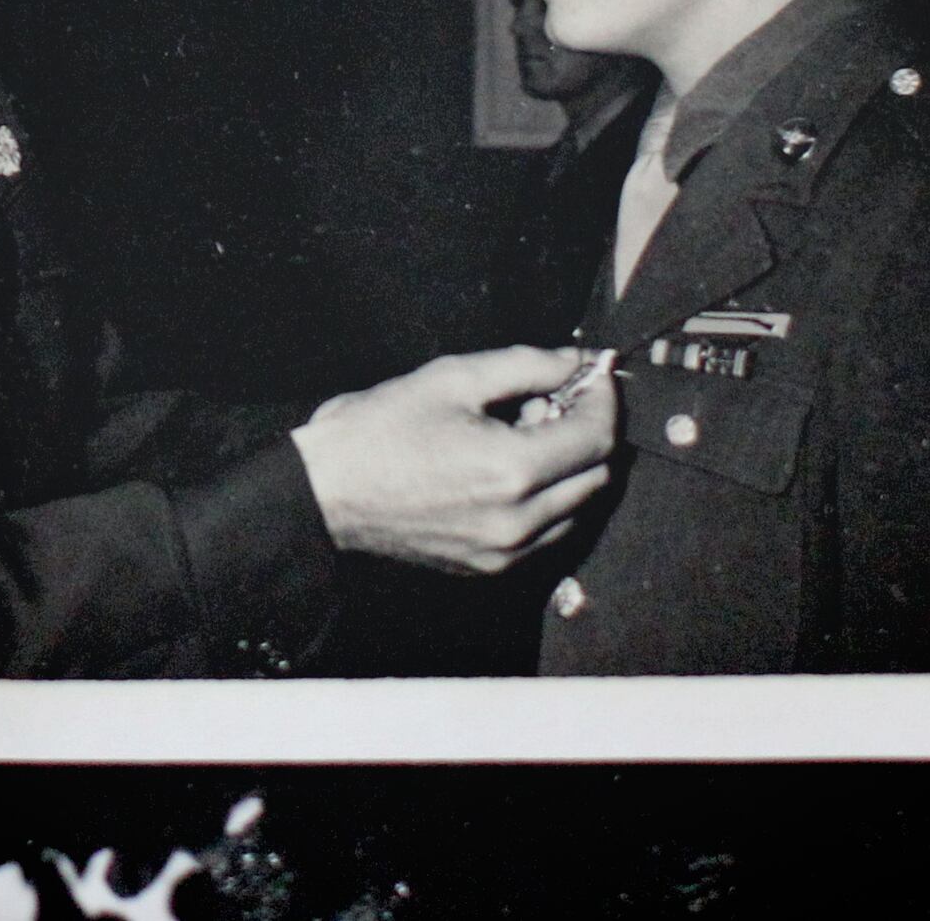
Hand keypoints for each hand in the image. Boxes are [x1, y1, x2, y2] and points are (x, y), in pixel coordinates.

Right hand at [288, 345, 617, 572]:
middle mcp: (519, 521)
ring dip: (569, 467)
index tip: (590, 375)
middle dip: (587, 430)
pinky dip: (547, 499)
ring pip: (578, 507)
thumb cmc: (380, 430)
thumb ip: (526, 366)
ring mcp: (506, 551)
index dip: (602, 398)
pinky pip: (547, 532)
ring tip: (524, 435)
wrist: (326, 492)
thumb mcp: (453, 378)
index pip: (597, 436)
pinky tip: (508, 470)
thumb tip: (575, 362)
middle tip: (550, 400)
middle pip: (597, 475)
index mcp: (513, 470)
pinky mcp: (490, 566)